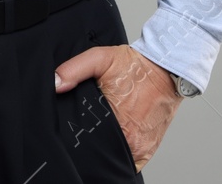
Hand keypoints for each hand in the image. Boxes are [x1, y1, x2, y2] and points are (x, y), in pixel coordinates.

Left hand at [54, 44, 182, 170]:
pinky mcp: (149, 149)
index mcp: (115, 122)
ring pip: (115, 159)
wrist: (165, 70)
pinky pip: (132, 162)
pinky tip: (114, 143)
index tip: (75, 129)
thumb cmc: (134, 66)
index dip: (79, 137)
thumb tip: (55, 84)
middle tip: (88, 129)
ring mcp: (141, 148)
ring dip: (107, 150)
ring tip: (100, 134)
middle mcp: (130, 140)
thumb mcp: (100, 58)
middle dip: (91, 143)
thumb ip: (73, 70)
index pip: (88, 142)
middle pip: (101, 153)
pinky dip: (122, 155)